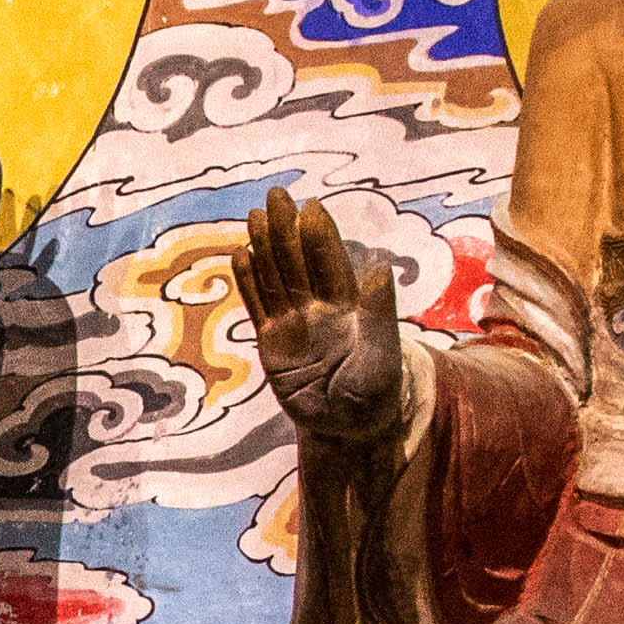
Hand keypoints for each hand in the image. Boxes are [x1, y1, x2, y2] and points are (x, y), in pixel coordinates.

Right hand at [236, 189, 410, 449]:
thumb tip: (379, 266)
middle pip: (299, 262)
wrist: (349, 426)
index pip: (331, 264)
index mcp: (349, 306)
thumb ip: (378, 311)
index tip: (310, 208)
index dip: (320, 237)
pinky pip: (259, 306)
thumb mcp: (382, 354)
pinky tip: (241, 257)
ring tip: (253, 217)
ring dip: (265, 247)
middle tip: (275, 196)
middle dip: (287, 229)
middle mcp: (319, 307)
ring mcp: (294, 323)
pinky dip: (250, 283)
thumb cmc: (374, 390)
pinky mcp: (272, 342)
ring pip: (276, 278)